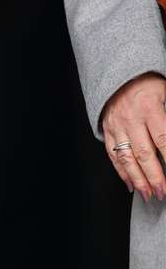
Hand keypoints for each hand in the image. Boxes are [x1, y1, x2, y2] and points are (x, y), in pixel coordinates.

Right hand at [100, 73, 165, 202]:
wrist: (120, 74)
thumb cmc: (148, 84)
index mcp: (150, 107)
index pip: (163, 140)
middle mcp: (131, 117)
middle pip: (145, 153)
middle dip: (155, 177)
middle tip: (163, 193)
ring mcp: (117, 125)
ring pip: (127, 158)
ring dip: (138, 179)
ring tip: (148, 194)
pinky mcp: (107, 129)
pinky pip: (113, 154)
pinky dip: (121, 171)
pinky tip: (130, 183)